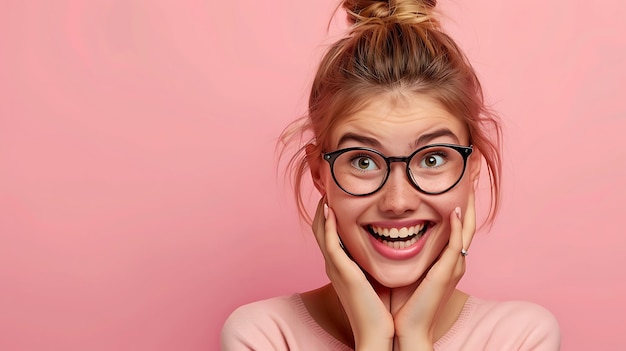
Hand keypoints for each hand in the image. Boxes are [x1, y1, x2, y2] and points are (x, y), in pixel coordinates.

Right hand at [312, 197, 393, 349]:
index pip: (329, 235)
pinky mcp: (342, 272)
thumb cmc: (378, 310)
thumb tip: (382, 248)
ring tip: (326, 193)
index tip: (336, 198)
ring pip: (321, 233)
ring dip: (322, 212)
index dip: (329, 216)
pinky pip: (330, 243)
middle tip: (327, 189)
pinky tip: (330, 210)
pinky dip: (328, 225)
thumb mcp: (372, 279)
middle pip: (320, 231)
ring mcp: (335, 268)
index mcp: (341, 267)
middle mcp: (334, 265)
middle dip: (322, 209)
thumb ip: (372, 263)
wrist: (376, 333)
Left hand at [391, 192, 476, 348]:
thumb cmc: (403, 304)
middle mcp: (453, 261)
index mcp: (445, 261)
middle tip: (469, 174)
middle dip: (469, 198)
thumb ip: (404, 253)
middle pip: (467, 223)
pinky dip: (457, 227)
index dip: (457, 203)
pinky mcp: (446, 274)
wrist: (406, 331)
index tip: (454, 182)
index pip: (455, 226)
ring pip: (466, 230)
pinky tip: (455, 210)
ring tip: (469, 183)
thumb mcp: (407, 270)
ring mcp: (452, 267)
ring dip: (468, 206)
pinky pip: (455, 246)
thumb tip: (387, 233)